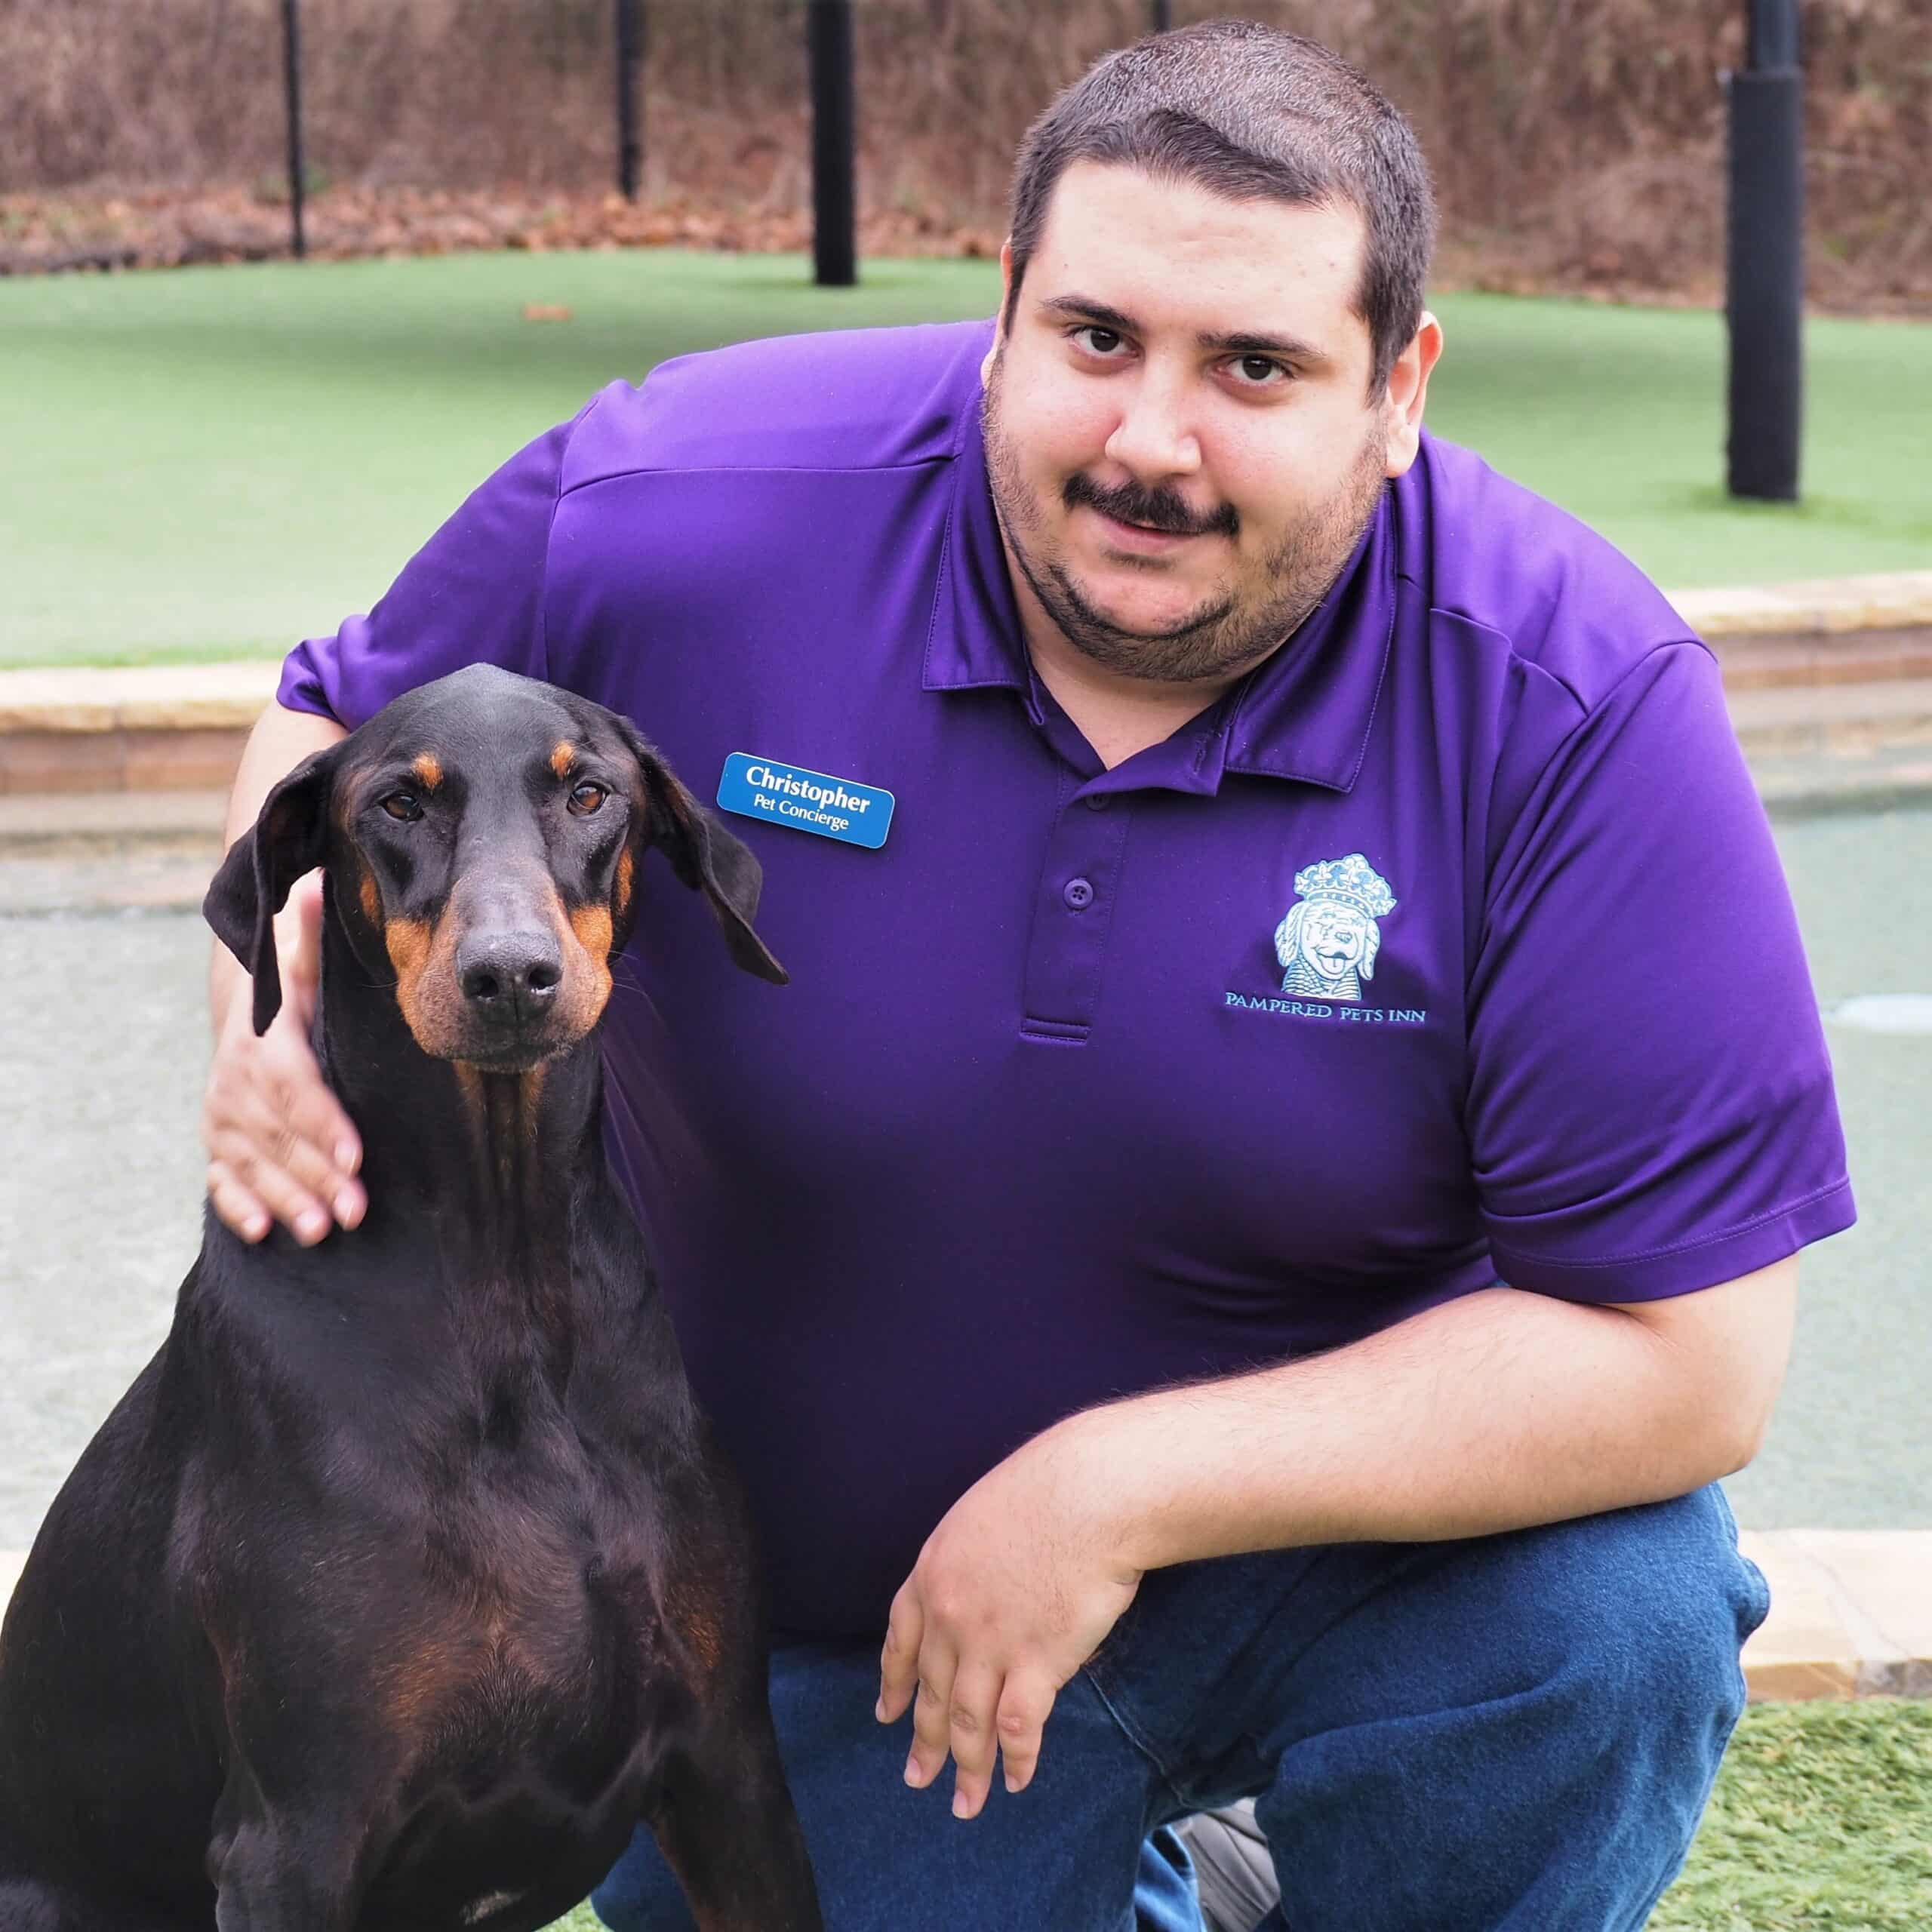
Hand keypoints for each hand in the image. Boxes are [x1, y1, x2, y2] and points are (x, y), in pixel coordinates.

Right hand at [203, 872, 364, 1244]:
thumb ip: (314, 944)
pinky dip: (238, 1207)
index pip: (294, 1087)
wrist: (249, 1025)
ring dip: (285, 1198)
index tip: (356, 1154)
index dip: (323, 1121)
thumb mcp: (307, 973)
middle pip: (278, 1136)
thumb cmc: (300, 1001)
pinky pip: (221, 1182)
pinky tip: (263, 1233)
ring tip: (319, 1231)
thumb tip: (320, 888)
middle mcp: (234, 1086)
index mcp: (262, 1045)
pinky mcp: (218, 1148)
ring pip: (252, 1165)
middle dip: (316, 1174)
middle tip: (355, 1210)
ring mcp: (222, 1121)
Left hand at [876, 1421, 1142, 1819]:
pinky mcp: (1035, 1663)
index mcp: (933, 1571)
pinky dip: (1014, 1760)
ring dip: (965, 1769)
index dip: (894, 1682)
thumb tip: (988, 1592)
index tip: (887, 1713)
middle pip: (931, 1690)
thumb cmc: (1052, 1489)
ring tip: (963, 1804)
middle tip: (917, 1777)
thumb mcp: (984, 1515)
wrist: (1090, 1494)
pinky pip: (1016, 1727)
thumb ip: (973, 1561)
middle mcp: (950, 1613)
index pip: (901, 1639)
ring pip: (967, 1721)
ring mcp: (989, 1642)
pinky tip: (1015, 1782)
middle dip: (923, 1741)